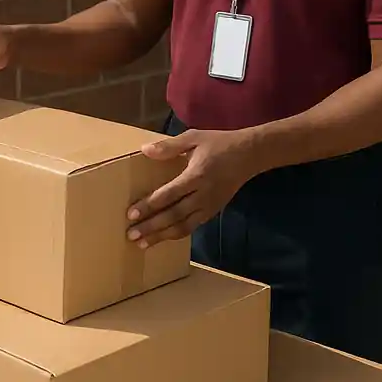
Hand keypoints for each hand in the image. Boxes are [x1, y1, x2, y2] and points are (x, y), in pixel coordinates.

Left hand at [125, 129, 256, 248]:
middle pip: (174, 216)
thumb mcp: (193, 138)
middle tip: (131, 235)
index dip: (149, 206)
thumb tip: (144, 150)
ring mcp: (209, 206)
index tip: (131, 215)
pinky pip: (192, 227)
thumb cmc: (219, 143)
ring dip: (161, 236)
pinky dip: (176, 234)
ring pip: (183, 226)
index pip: (168, 195)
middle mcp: (203, 195)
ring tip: (142, 243)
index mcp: (196, 176)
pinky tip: (162, 238)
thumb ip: (169, 146)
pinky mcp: (213, 211)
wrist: (250, 155)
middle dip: (151, 228)